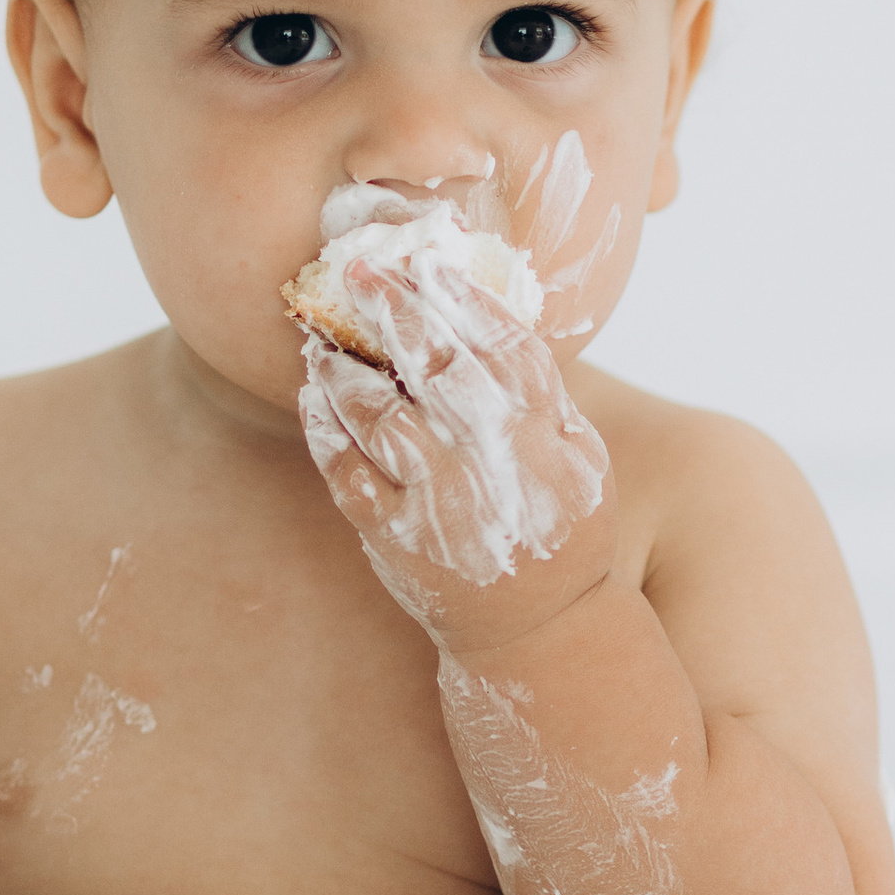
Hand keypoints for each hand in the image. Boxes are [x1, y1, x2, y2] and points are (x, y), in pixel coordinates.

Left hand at [297, 253, 612, 650]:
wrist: (539, 633)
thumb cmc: (561, 534)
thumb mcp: (582, 462)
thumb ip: (544, 397)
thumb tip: (496, 317)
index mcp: (543, 438)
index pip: (503, 348)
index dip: (462, 299)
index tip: (428, 262)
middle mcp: (490, 465)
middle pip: (439, 369)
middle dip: (397, 311)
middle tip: (360, 271)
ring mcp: (438, 503)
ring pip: (381, 418)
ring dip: (347, 370)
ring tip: (322, 338)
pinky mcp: (395, 538)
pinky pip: (347, 473)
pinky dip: (325, 430)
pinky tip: (312, 397)